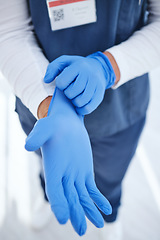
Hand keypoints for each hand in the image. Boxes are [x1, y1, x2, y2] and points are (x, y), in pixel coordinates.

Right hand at [25, 88, 111, 235]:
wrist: (66, 123)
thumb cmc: (52, 125)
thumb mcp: (44, 128)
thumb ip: (37, 137)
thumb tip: (28, 145)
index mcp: (52, 169)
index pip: (54, 191)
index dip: (58, 204)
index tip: (63, 219)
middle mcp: (63, 177)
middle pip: (69, 199)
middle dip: (75, 214)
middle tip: (81, 231)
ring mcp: (75, 176)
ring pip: (82, 197)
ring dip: (89, 211)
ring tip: (99, 224)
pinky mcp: (86, 173)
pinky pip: (92, 189)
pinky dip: (98, 199)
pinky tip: (107, 209)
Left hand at [44, 51, 115, 114]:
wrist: (99, 68)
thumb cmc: (77, 66)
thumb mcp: (64, 62)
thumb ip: (53, 68)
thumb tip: (46, 80)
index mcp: (79, 66)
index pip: (62, 82)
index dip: (60, 85)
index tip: (64, 83)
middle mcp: (89, 75)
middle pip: (71, 93)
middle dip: (68, 94)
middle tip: (70, 90)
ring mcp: (96, 85)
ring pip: (80, 101)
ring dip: (74, 102)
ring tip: (75, 97)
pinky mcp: (100, 95)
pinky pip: (88, 108)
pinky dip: (81, 109)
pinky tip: (79, 105)